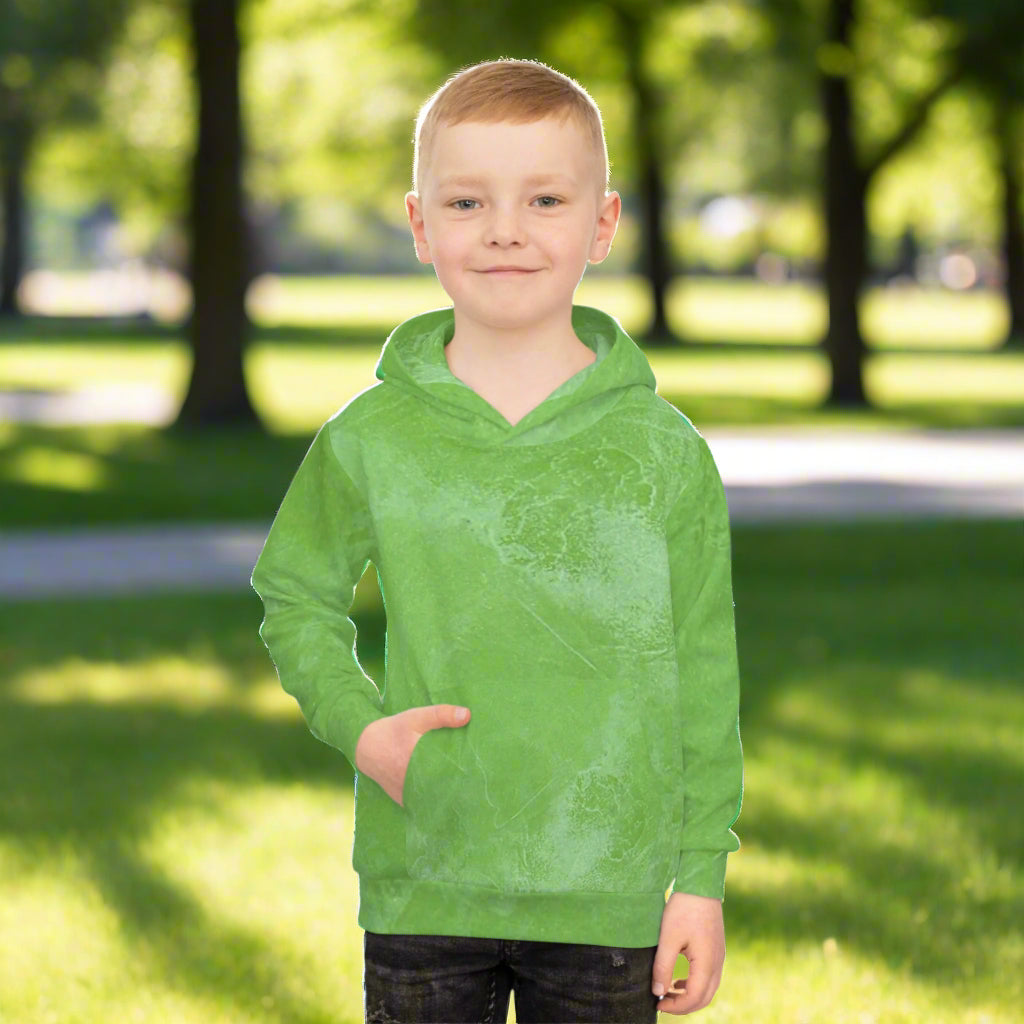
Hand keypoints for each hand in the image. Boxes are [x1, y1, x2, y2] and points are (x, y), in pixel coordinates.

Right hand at [354, 704, 470, 806]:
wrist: (368, 747)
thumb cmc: (395, 730)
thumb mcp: (416, 716)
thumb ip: (441, 714)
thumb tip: (467, 715)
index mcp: (416, 759)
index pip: (449, 770)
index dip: (466, 771)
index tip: (481, 769)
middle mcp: (411, 782)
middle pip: (445, 787)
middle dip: (462, 784)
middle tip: (480, 780)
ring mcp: (408, 794)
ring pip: (435, 799)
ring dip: (450, 794)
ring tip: (471, 791)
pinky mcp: (404, 801)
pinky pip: (424, 803)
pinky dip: (436, 799)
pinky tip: (450, 795)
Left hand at [651, 892, 724, 1014]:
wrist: (700, 884)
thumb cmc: (684, 909)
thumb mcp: (668, 938)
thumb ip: (663, 967)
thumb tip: (657, 991)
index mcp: (707, 963)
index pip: (693, 998)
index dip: (675, 1007)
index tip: (657, 1003)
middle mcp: (717, 963)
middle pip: (704, 998)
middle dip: (683, 1005)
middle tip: (662, 1002)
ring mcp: (719, 956)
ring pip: (708, 988)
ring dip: (689, 995)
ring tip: (668, 992)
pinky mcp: (716, 949)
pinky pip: (709, 976)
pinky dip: (695, 984)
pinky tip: (679, 980)